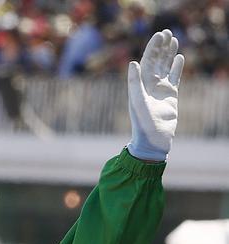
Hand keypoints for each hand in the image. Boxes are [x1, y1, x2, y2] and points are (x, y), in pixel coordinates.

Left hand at [127, 29, 183, 161]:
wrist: (153, 141)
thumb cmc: (143, 124)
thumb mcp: (138, 102)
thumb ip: (135, 83)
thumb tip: (133, 62)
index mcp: (141, 84)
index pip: (147, 60)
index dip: (153, 47)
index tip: (160, 35)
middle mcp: (150, 85)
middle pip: (156, 61)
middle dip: (161, 47)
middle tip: (167, 32)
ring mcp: (161, 90)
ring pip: (166, 67)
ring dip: (169, 54)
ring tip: (174, 40)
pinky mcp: (171, 96)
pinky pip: (174, 78)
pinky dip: (177, 68)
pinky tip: (179, 58)